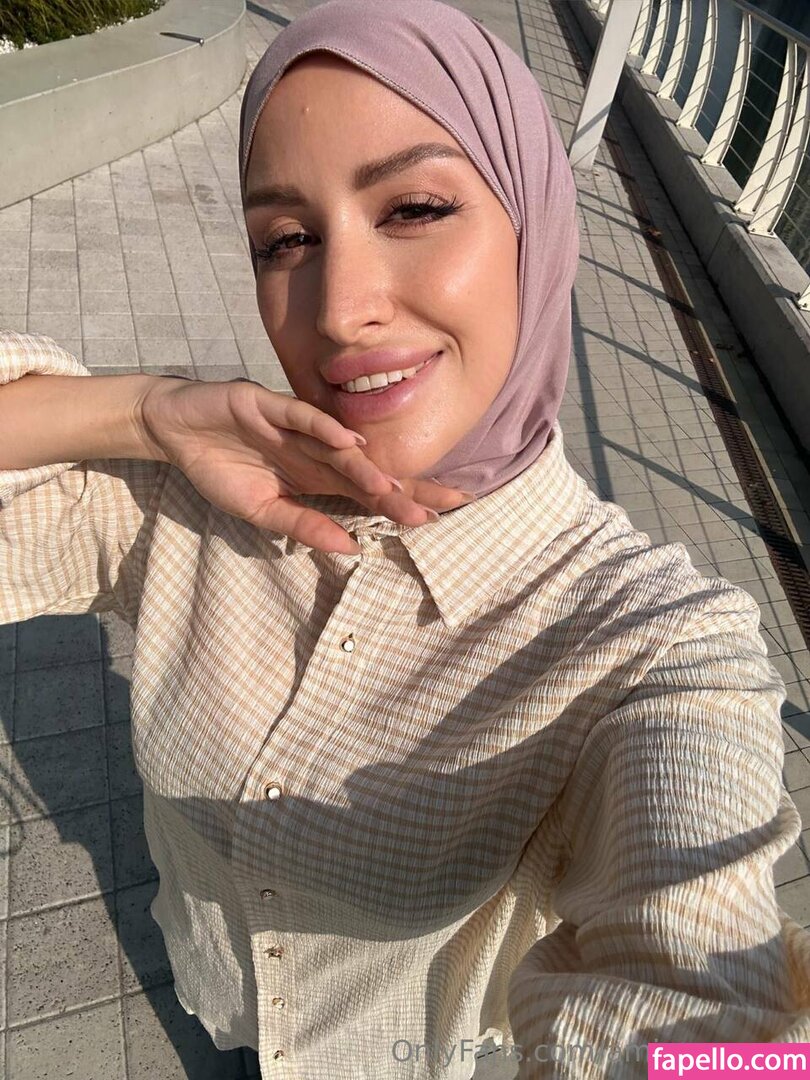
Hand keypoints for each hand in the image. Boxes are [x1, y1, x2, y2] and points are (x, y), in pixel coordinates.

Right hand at [135, 377, 474, 555]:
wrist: (175, 430)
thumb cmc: (220, 469)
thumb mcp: (261, 511)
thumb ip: (303, 527)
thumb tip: (352, 549)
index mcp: (318, 476)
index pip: (369, 492)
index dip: (404, 503)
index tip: (440, 518)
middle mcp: (316, 450)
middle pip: (368, 470)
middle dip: (407, 486)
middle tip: (450, 501)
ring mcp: (295, 427)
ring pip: (340, 447)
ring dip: (368, 467)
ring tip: (395, 489)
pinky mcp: (267, 405)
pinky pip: (300, 416)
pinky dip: (324, 427)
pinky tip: (349, 440)